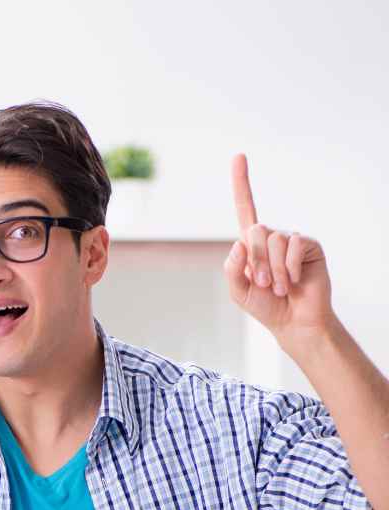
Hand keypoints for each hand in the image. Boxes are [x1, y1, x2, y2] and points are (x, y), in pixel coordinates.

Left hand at [225, 154, 336, 348]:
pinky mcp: (308, 246)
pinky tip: (294, 281)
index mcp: (251, 244)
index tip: (239, 156)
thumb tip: (240, 243)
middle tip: (263, 284)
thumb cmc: (265, 305)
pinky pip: (293, 245)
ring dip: (273, 270)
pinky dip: (289, 268)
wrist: (293, 321)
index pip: (245, 208)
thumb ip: (232, 268)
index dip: (241, 183)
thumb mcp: (238, 291)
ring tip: (280, 287)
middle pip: (255, 230)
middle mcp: (271, 237)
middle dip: (255, 261)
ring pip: (273, 240)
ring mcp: (290, 240)